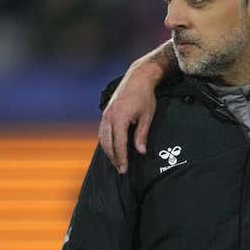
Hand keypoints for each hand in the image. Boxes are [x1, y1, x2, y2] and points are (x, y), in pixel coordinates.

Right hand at [99, 44, 171, 172]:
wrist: (137, 78)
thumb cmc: (145, 97)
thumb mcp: (147, 117)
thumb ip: (142, 135)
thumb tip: (140, 152)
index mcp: (119, 119)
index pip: (119, 144)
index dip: (122, 158)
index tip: (124, 169)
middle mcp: (109, 118)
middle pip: (108, 144)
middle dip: (114, 158)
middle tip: (121, 170)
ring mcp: (105, 115)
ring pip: (103, 138)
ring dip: (108, 151)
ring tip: (116, 162)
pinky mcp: (105, 113)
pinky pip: (102, 131)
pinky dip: (106, 142)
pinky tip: (111, 148)